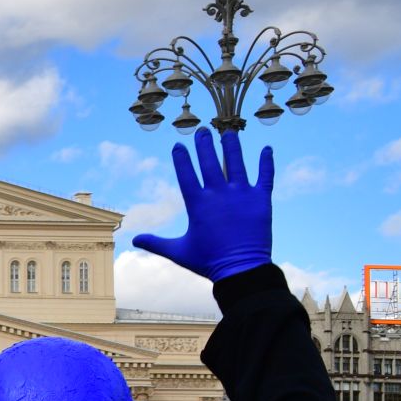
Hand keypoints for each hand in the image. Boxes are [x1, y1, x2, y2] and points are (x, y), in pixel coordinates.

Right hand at [130, 127, 272, 281]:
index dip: (181, 159)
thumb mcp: (178, 251)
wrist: (241, 269)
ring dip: (232, 146)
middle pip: (210, 162)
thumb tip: (134, 240)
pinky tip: (266, 150)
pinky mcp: (261, 200)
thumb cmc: (207, 261)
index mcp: (198, 203)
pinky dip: (266, 163)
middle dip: (205, 145)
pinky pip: (265, 176)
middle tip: (202, 131)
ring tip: (230, 132)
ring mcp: (241, 194)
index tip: (178, 146)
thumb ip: (156, 243)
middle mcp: (219, 193)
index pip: (186, 174)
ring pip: (236, 163)